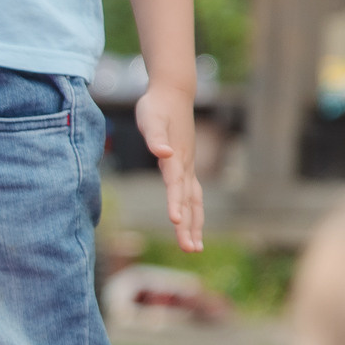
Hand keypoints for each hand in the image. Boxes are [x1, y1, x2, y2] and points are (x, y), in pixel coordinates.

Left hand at [133, 84, 203, 252]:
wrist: (173, 94)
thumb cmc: (156, 107)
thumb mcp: (150, 119)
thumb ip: (155, 137)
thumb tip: (163, 153)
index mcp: (175, 157)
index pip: (175, 185)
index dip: (175, 204)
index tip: (175, 222)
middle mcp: (185, 165)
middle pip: (188, 200)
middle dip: (189, 226)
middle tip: (189, 250)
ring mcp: (188, 166)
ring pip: (194, 201)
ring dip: (194, 224)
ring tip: (194, 248)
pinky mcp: (186, 166)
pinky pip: (192, 194)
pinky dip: (193, 212)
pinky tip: (191, 224)